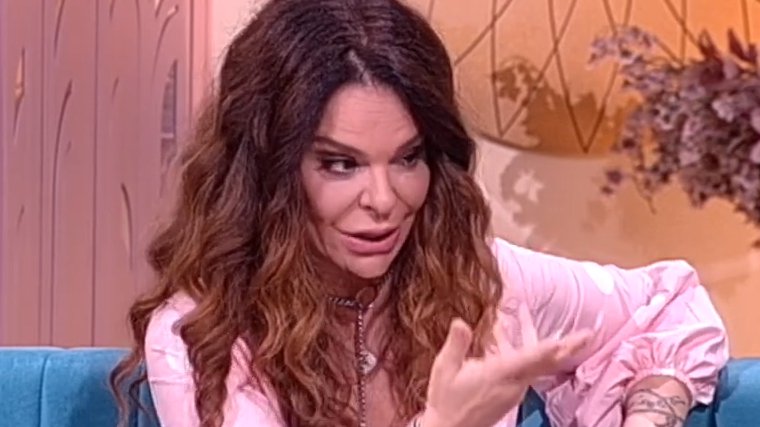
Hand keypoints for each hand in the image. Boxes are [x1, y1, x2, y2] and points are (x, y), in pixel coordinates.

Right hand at [421, 318, 591, 426]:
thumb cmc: (447, 402)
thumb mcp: (445, 370)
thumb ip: (457, 345)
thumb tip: (461, 322)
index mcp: (500, 375)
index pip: (531, 359)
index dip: (550, 348)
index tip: (569, 339)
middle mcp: (513, 383)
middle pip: (546, 361)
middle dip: (568, 347)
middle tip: (589, 334)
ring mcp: (513, 388)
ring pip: (533, 360)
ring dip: (531, 336)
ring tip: (522, 311)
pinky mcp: (509, 391)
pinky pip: (522, 365)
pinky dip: (518, 346)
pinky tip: (500, 332)